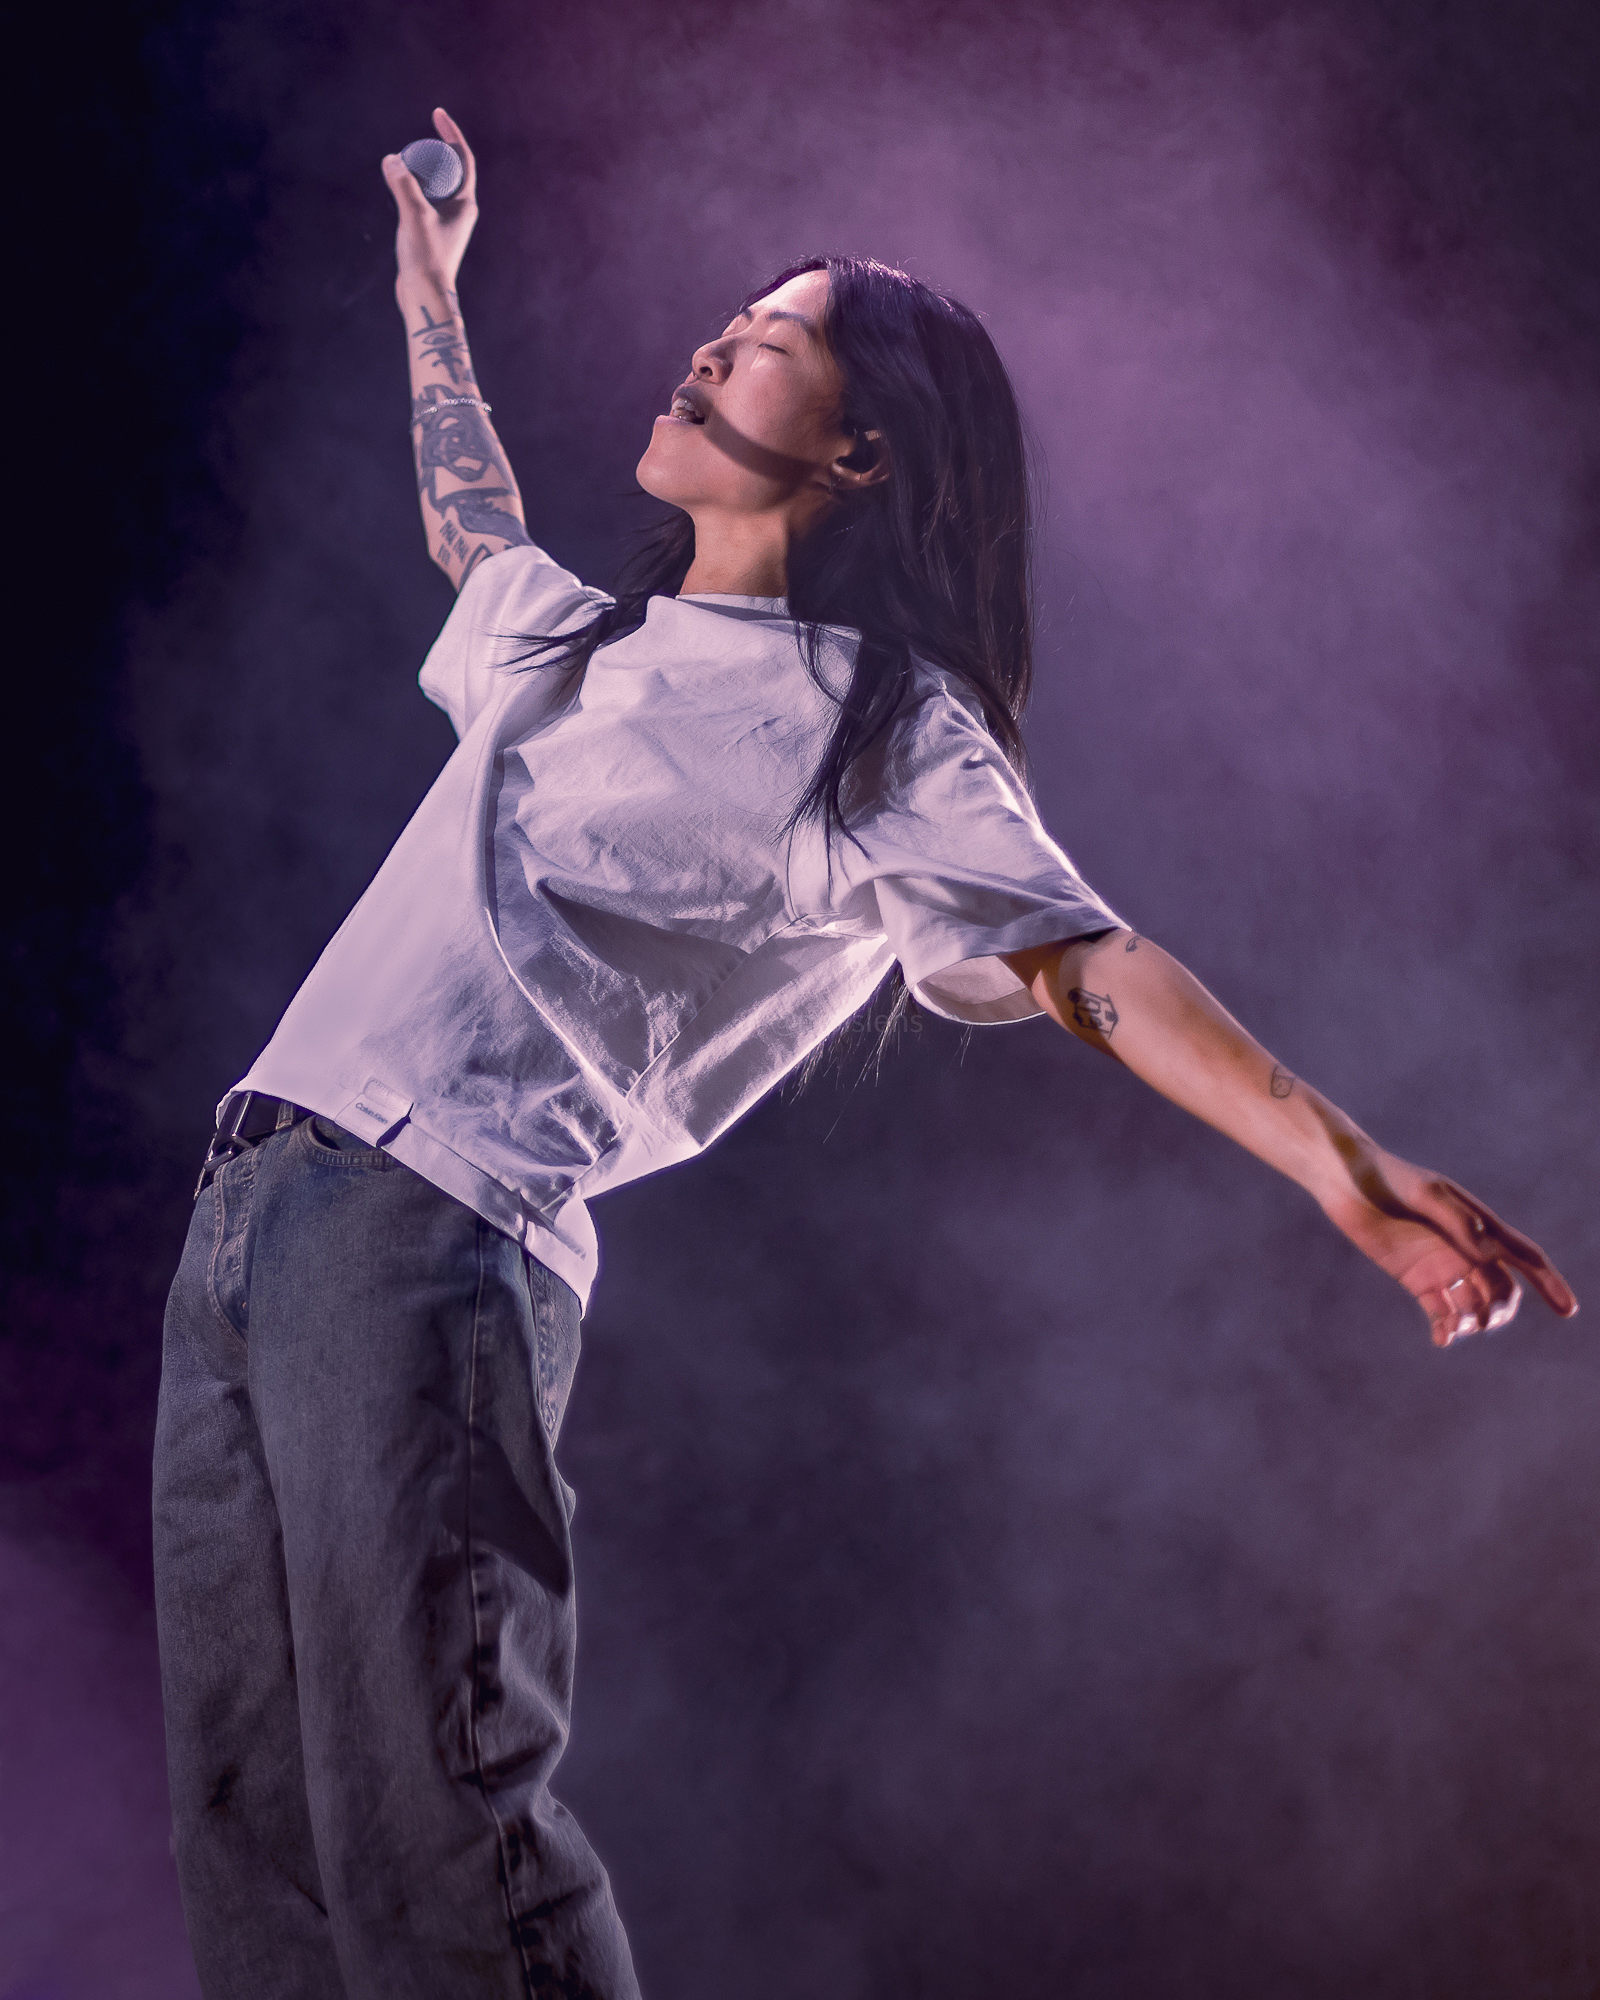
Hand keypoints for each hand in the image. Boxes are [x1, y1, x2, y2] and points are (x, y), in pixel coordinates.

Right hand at [382, 106, 478, 297]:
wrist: (425, 296)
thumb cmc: (426, 260)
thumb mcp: (414, 218)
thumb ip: (404, 187)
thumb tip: (392, 158)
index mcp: (465, 204)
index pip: (463, 158)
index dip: (450, 133)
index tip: (437, 113)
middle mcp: (460, 211)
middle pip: (450, 169)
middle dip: (435, 149)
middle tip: (416, 138)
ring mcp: (447, 221)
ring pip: (436, 185)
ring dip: (423, 169)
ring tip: (405, 159)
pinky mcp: (433, 231)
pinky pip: (425, 199)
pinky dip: (413, 186)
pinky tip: (398, 185)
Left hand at [1317, 1139, 1577, 1345]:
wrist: (1344, 1179)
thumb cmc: (1388, 1177)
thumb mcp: (1424, 1194)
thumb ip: (1457, 1221)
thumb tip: (1488, 1254)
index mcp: (1478, 1225)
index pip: (1524, 1257)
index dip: (1548, 1283)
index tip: (1568, 1310)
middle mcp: (1466, 1248)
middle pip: (1501, 1290)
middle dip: (1500, 1310)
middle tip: (1481, 1320)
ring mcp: (1442, 1266)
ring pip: (1473, 1305)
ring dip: (1472, 1322)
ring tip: (1452, 1329)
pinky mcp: (1416, 1279)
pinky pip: (1440, 1311)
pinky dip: (1446, 1328)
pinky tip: (1441, 1338)